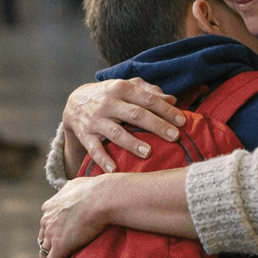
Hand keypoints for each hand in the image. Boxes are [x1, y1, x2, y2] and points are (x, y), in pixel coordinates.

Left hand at [39, 175, 112, 257]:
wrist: (101, 198)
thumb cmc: (94, 190)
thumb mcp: (76, 184)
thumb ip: (69, 189)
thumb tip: (69, 188)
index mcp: (51, 206)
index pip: (46, 222)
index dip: (51, 230)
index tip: (56, 236)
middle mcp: (47, 219)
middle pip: (44, 238)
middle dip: (48, 247)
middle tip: (55, 256)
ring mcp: (52, 234)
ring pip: (46, 253)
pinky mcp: (59, 247)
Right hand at [62, 78, 183, 174]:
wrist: (74, 103)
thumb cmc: (109, 95)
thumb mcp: (126, 87)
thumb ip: (148, 91)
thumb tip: (172, 99)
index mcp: (121, 88)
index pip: (147, 99)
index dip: (166, 110)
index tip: (182, 121)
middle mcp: (108, 103)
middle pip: (135, 115)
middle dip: (156, 125)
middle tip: (174, 136)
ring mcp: (96, 120)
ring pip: (116, 132)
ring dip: (132, 143)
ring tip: (148, 152)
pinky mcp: (85, 135)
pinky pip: (94, 149)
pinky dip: (103, 160)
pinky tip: (114, 170)